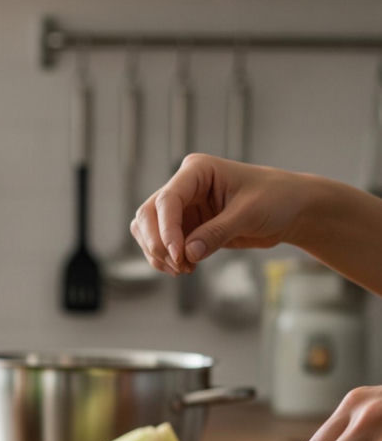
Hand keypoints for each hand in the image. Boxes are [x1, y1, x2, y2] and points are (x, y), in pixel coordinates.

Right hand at [130, 153, 300, 274]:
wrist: (292, 210)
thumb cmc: (276, 199)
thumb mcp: (249, 214)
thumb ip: (216, 233)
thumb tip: (188, 254)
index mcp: (197, 171)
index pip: (167, 200)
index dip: (166, 230)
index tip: (178, 255)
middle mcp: (184, 186)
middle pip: (148, 215)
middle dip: (157, 243)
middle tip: (179, 266)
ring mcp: (182, 207)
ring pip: (148, 231)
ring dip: (158, 253)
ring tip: (184, 269)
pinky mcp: (186, 227)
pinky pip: (161, 244)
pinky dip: (166, 259)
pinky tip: (186, 268)